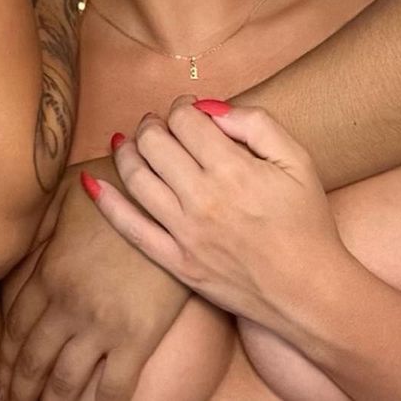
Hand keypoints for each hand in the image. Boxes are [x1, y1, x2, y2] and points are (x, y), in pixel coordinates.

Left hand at [0, 155, 190, 400]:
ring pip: (64, 382)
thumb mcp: (67, 197)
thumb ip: (42, 227)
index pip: (15, 329)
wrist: (167, 198)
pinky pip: (112, 388)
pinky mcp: (137, 337)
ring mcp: (102, 324)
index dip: (3, 362)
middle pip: (33, 361)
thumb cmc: (118, 189)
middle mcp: (68, 304)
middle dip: (19, 391)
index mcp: (50, 272)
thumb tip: (20, 245)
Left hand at [88, 99, 347, 335]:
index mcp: (232, 169)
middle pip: (155, 143)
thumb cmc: (307, 222)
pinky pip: (131, 229)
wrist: (310, 293)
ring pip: (137, 179)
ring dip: (127, 151)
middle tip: (159, 123)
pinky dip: (106, 203)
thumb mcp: (297, 159)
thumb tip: (209, 107)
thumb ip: (254, 123)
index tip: (189, 110)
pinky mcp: (176, 263)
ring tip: (130, 140)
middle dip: (153, 124)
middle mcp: (202, 199)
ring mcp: (185, 234)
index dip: (182, 106)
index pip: (186, 120)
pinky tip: (89, 182)